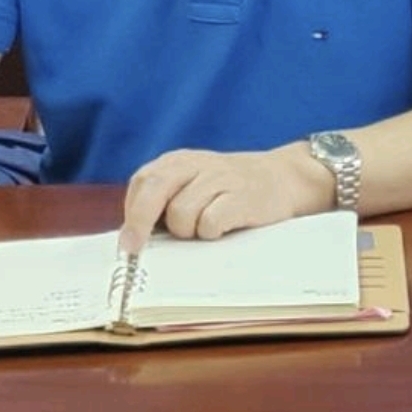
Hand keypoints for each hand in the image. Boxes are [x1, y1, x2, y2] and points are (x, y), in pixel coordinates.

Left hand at [119, 143, 333, 254]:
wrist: (282, 177)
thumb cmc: (228, 190)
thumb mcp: (194, 183)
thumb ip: (165, 200)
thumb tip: (133, 238)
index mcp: (178, 161)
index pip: (142, 183)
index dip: (132, 213)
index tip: (129, 241)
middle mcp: (195, 164)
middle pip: (154, 190)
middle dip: (139, 223)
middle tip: (135, 251)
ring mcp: (219, 178)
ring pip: (180, 214)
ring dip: (187, 231)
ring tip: (204, 229)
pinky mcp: (240, 197)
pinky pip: (209, 223)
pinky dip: (210, 232)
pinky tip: (222, 228)